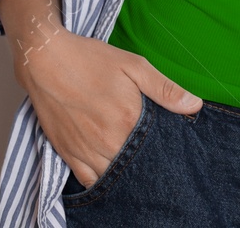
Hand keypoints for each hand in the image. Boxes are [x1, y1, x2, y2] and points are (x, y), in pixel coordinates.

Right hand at [0, 0, 202, 188]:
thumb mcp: (134, 65)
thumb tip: (194, 106)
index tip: (168, 142)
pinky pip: (87, 180)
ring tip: (130, 155)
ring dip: (124, 169)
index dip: (164, 146)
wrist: (45, 60)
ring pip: (112, 175)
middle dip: (145, 159)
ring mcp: (85, 150)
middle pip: (135, 164)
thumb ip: (165, 88)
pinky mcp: (66, 153)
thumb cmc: (90, 59)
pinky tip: (108, 165)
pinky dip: (100, 177)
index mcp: (127, 119)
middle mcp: (107, 140)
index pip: (156, 147)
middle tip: (149, 147)